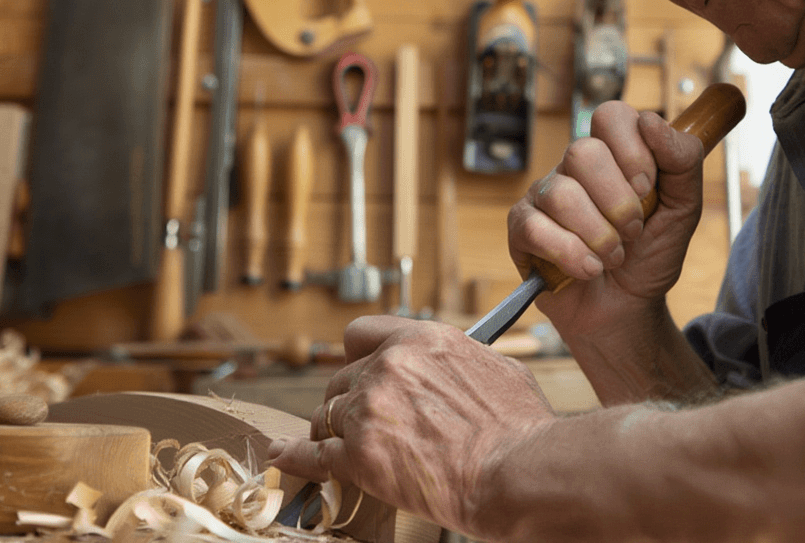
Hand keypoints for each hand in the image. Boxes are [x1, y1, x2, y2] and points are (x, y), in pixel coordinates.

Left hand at [266, 316, 555, 536]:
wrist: (518, 468)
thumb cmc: (519, 425)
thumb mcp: (495, 367)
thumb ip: (459, 360)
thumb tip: (457, 365)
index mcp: (421, 340)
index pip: (362, 334)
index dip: (358, 356)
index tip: (360, 370)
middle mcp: (388, 367)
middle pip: (341, 378)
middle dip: (348, 400)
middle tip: (362, 423)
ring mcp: (369, 410)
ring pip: (328, 415)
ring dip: (335, 432)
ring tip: (344, 448)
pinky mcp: (359, 456)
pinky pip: (313, 454)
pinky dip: (296, 456)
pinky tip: (285, 455)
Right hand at [507, 101, 706, 340]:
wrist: (629, 310)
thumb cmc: (651, 255)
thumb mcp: (684, 208)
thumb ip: (682, 160)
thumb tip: (651, 120)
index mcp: (612, 153)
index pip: (611, 116)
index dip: (633, 153)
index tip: (648, 189)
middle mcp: (573, 168)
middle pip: (583, 152)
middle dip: (618, 202)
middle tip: (633, 230)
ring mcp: (544, 196)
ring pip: (562, 194)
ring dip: (599, 236)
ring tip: (613, 257)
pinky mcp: (522, 230)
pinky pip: (536, 229)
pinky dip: (572, 255)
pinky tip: (587, 269)